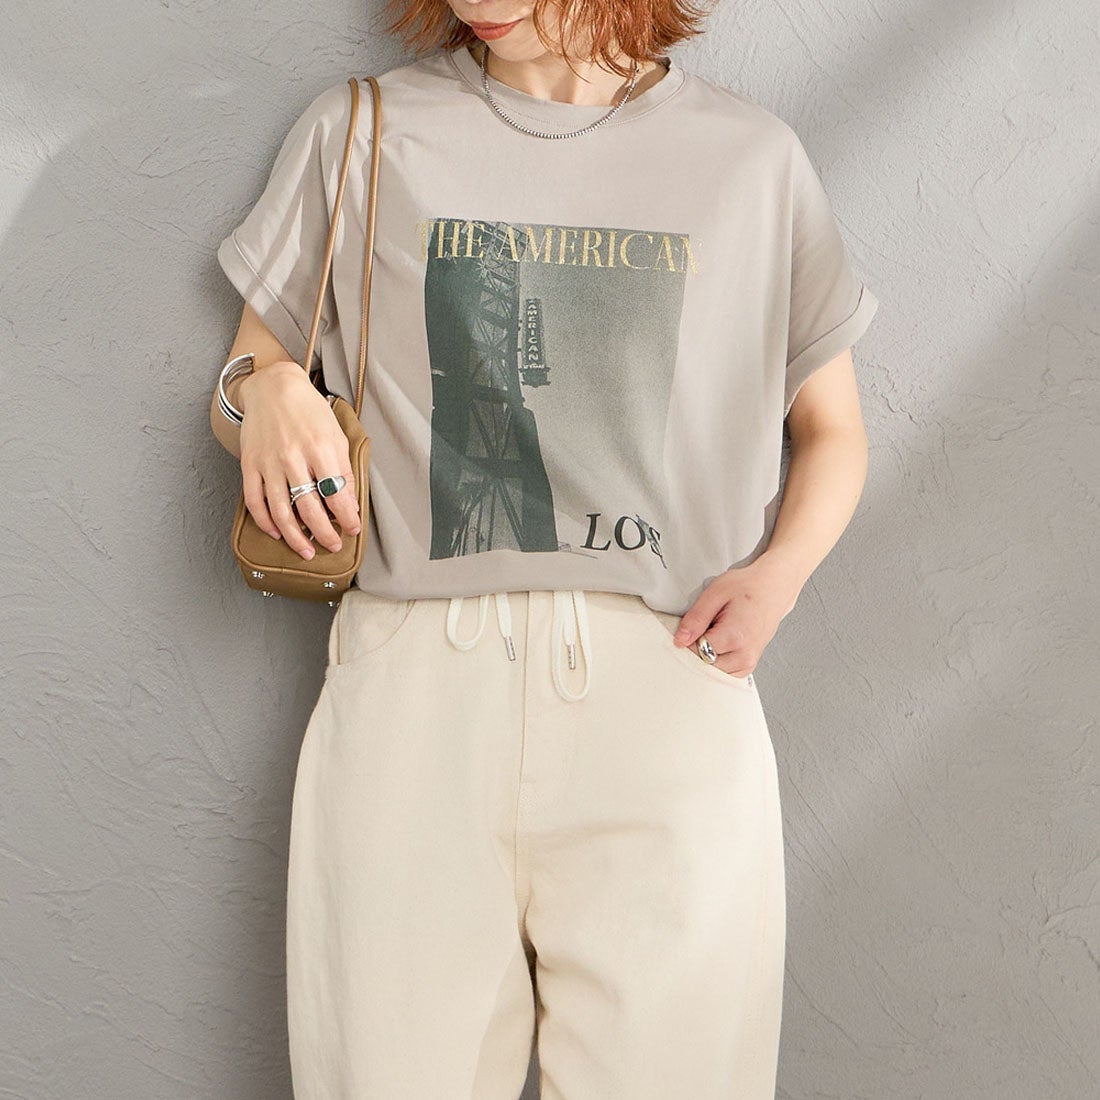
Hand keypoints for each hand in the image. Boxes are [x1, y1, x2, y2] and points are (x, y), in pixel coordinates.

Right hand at [237, 362, 361, 559]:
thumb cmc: (310, 412)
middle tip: (333, 546)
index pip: (337, 494)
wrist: (273, 387)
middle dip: (324, 534)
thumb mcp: (337, 436)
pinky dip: (265, 522)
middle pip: (310, 509)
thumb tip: (350, 505)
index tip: (352, 530)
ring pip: (281, 512)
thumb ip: (344, 471)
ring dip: (295, 538)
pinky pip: (255, 501)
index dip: (347, 518)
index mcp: (320, 448)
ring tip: (307, 551)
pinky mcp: (250, 465)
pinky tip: (277, 533)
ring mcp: (269, 462)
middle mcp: (294, 457)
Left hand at [673, 556, 802, 677]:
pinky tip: (719, 644)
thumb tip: (680, 640)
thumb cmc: (749, 587)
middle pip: (703, 665)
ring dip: (706, 656)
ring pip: (712, 672)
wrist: (773, 588)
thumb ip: (696, 618)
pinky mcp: (748, 666)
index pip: (696, 651)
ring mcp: (748, 663)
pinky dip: (716, 661)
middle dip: (696, 650)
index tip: (689, 628)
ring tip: (715, 633)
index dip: (687, 640)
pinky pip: (723, 673)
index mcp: (735, 637)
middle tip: (703, 628)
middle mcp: (744, 655)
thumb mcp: (715, 593)